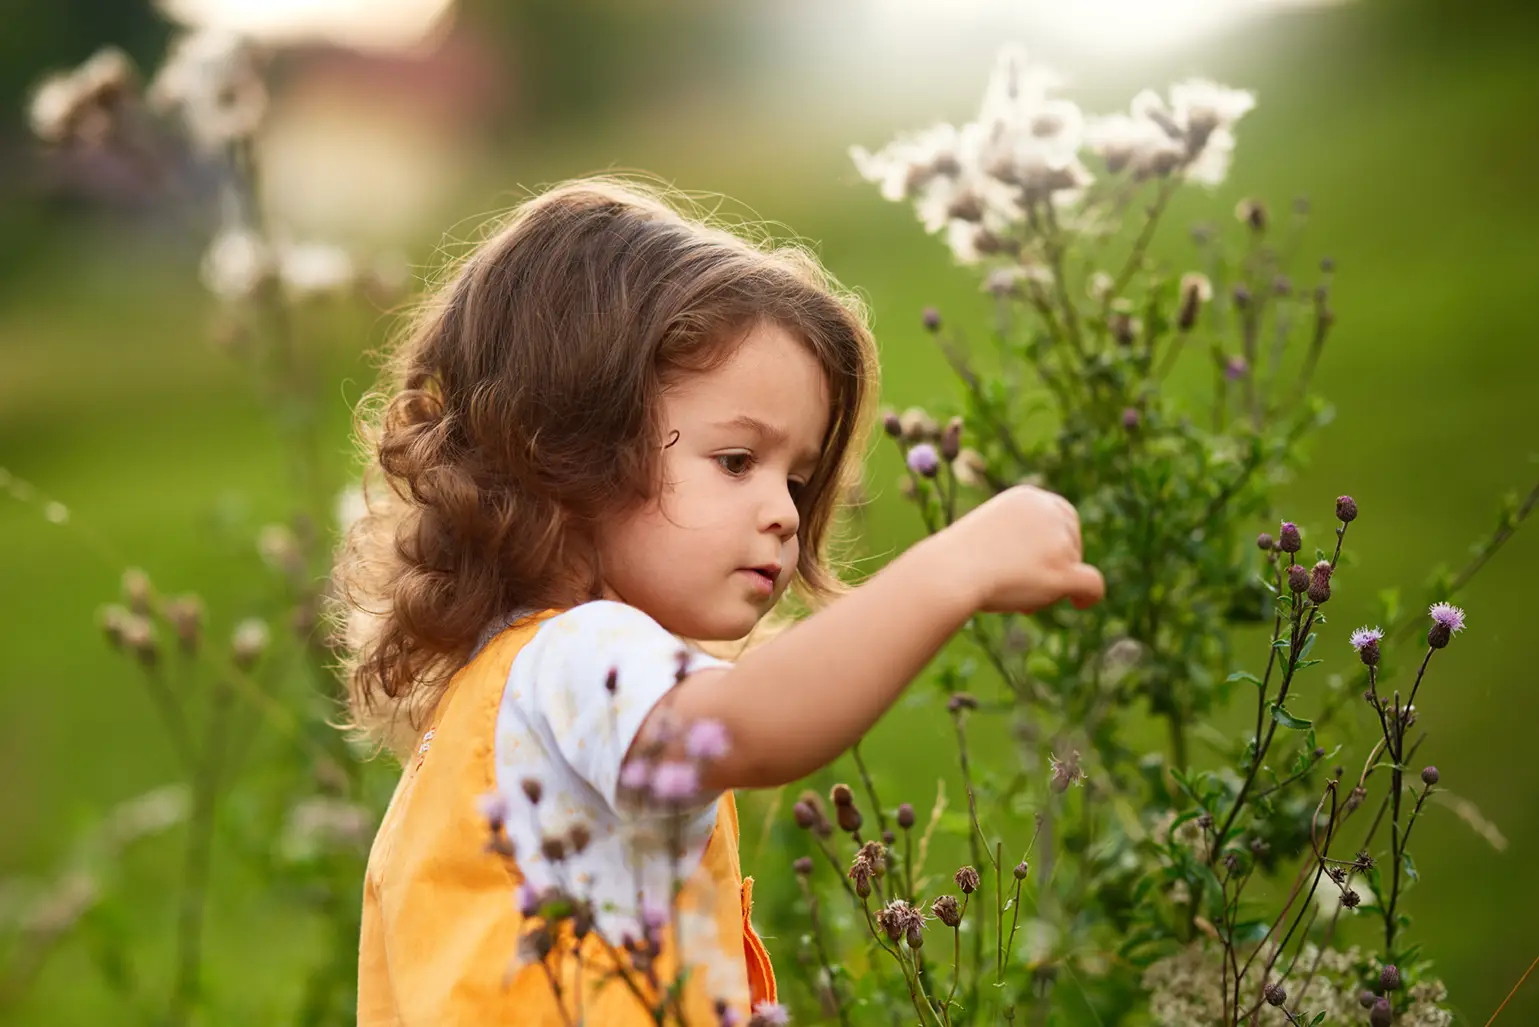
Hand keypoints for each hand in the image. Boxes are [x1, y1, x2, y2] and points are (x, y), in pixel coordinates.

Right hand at [934, 485, 1103, 613]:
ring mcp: (1060, 542)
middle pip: (1072, 544)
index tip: (1040, 560)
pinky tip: (1080, 603)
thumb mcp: (992, 533)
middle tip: (1023, 581)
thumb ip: (1022, 537)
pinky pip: (1092, 584)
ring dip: (1049, 585)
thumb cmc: (960, 559)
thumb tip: (1052, 561)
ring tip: (1014, 591)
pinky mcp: (1064, 570)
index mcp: (1030, 498)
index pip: (1064, 518)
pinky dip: (1088, 595)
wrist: (949, 574)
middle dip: (1055, 564)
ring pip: (1073, 569)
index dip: (1056, 542)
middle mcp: (1050, 513)